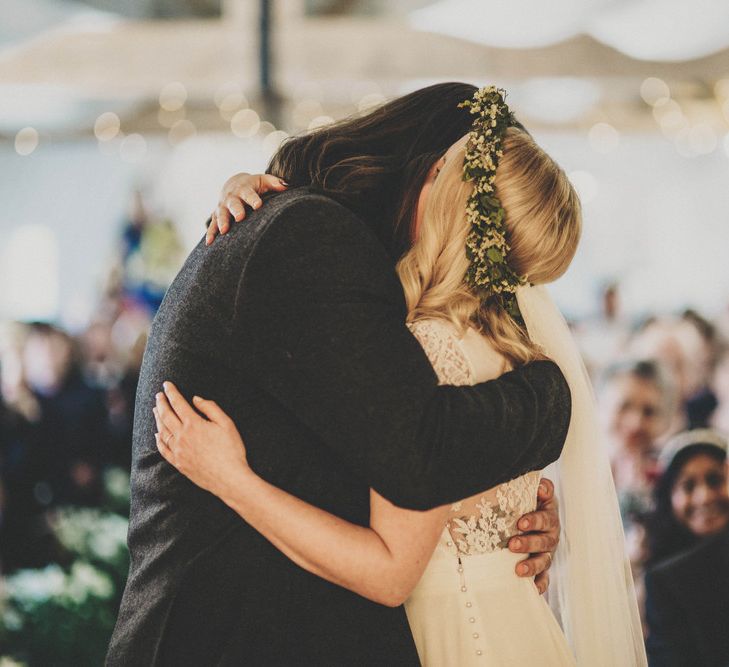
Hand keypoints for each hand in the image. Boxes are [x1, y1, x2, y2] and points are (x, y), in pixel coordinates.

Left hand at [153, 381, 248, 497]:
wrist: (229, 478)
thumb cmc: (232, 450)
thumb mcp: (227, 424)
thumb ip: (210, 408)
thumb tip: (195, 399)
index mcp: (194, 424)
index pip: (178, 403)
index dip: (171, 392)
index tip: (167, 384)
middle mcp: (182, 436)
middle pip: (166, 415)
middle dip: (161, 403)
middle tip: (158, 395)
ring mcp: (178, 451)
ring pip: (162, 431)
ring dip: (157, 418)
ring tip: (156, 410)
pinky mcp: (178, 463)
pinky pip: (163, 449)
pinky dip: (158, 439)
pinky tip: (157, 434)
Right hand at [208, 173, 287, 244]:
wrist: (234, 183)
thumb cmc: (254, 185)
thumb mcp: (264, 180)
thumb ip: (275, 183)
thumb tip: (287, 185)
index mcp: (244, 189)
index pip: (249, 194)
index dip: (253, 199)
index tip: (258, 205)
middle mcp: (232, 197)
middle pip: (233, 204)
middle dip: (236, 210)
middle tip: (240, 218)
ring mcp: (223, 207)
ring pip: (221, 214)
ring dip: (222, 222)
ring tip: (224, 231)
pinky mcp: (217, 215)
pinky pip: (212, 224)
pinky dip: (210, 233)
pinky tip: (209, 243)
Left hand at [508, 477, 559, 594]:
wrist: (525, 515)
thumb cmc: (524, 502)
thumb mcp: (530, 491)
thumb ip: (539, 487)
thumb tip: (541, 487)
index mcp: (548, 516)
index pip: (544, 518)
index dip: (534, 520)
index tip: (521, 522)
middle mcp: (550, 535)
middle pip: (544, 541)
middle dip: (529, 543)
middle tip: (513, 545)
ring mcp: (547, 552)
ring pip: (544, 561)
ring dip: (532, 566)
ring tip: (518, 570)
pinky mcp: (542, 567)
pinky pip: (544, 579)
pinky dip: (539, 585)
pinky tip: (532, 590)